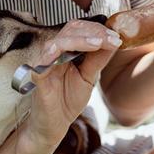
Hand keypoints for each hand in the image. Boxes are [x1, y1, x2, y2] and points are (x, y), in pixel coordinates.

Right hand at [20, 19, 121, 148]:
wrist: (55, 124)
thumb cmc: (68, 100)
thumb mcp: (89, 77)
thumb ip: (98, 59)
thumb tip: (114, 42)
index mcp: (67, 50)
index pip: (80, 30)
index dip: (98, 30)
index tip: (116, 37)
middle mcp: (54, 53)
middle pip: (70, 30)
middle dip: (93, 32)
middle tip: (112, 38)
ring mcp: (44, 64)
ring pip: (58, 42)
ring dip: (80, 40)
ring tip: (99, 43)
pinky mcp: (37, 78)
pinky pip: (43, 62)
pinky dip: (55, 53)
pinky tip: (73, 52)